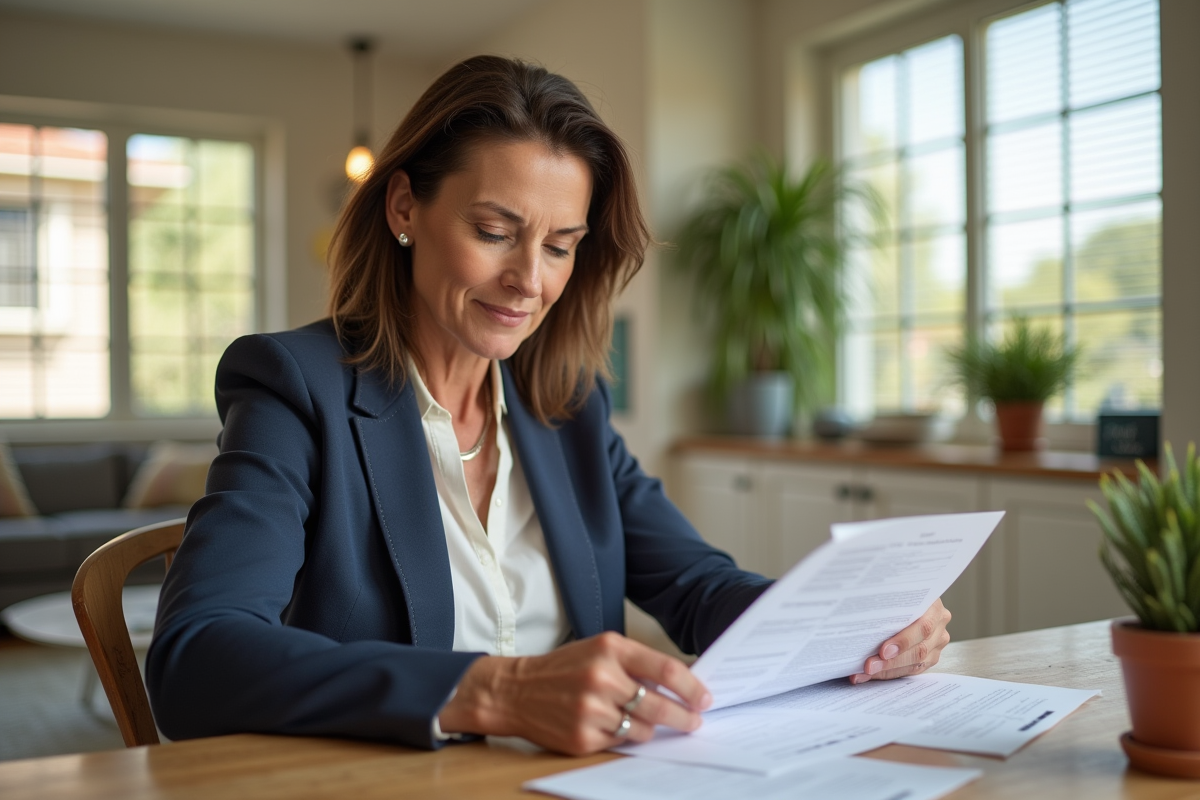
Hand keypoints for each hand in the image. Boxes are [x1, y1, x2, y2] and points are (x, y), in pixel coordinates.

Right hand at [436, 632, 710, 754]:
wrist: (516, 690)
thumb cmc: (563, 668)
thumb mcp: (599, 650)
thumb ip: (637, 664)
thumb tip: (682, 684)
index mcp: (610, 649)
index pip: (665, 669)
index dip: (692, 687)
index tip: (705, 698)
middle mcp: (601, 678)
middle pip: (659, 704)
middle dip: (684, 717)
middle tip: (694, 721)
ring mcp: (592, 710)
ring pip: (643, 728)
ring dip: (648, 727)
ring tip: (640, 720)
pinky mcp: (584, 737)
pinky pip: (621, 743)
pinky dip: (623, 737)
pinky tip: (610, 726)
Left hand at [850, 598, 950, 683]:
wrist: (910, 597)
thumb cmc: (897, 593)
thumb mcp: (896, 592)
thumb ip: (888, 602)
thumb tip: (861, 615)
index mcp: (934, 608)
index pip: (923, 627)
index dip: (903, 641)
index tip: (883, 651)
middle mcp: (939, 627)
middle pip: (919, 650)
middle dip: (891, 661)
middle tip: (869, 666)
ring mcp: (937, 644)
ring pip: (915, 663)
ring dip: (887, 671)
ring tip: (864, 673)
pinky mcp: (931, 657)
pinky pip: (911, 670)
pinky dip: (889, 673)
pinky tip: (870, 675)